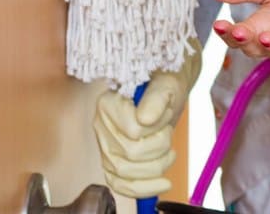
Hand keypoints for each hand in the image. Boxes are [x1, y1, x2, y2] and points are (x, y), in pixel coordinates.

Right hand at [91, 40, 199, 199]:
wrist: (165, 87)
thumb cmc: (166, 81)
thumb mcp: (169, 83)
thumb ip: (157, 97)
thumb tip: (145, 118)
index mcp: (108, 103)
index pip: (134, 131)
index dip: (157, 127)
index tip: (165, 113)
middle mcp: (100, 125)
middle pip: (130, 155)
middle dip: (160, 147)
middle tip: (168, 132)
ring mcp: (104, 145)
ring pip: (126, 173)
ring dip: (157, 166)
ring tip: (168, 150)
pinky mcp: (112, 161)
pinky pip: (120, 185)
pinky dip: (143, 189)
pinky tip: (162, 184)